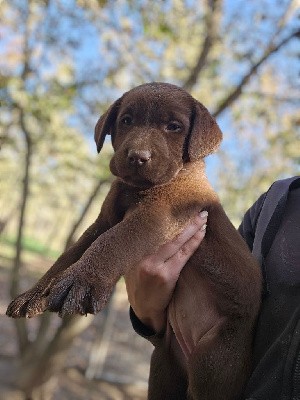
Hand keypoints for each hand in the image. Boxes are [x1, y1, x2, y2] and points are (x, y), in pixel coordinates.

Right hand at [124, 211, 207, 332]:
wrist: (143, 309)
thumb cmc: (142, 282)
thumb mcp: (135, 262)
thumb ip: (144, 247)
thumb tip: (156, 225)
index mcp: (133, 250)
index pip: (154, 228)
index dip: (167, 215)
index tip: (178, 203)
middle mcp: (141, 256)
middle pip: (166, 231)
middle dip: (183, 218)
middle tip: (197, 206)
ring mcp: (154, 266)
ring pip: (176, 241)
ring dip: (192, 227)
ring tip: (203, 216)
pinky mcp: (166, 276)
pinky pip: (183, 254)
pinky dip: (194, 242)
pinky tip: (202, 232)